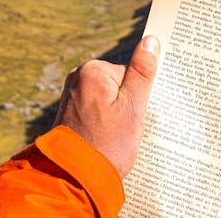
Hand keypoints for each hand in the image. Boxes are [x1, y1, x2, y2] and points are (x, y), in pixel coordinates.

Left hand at [54, 35, 159, 176]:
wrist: (74, 179)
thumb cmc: (107, 146)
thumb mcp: (133, 107)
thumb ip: (142, 72)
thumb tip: (151, 40)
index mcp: (93, 70)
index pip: (131, 74)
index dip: (139, 97)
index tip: (136, 116)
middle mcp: (77, 78)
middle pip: (119, 85)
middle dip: (127, 106)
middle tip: (124, 129)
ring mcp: (71, 95)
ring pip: (109, 99)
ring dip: (117, 116)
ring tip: (114, 137)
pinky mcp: (70, 112)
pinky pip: (97, 110)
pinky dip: (105, 123)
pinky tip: (106, 140)